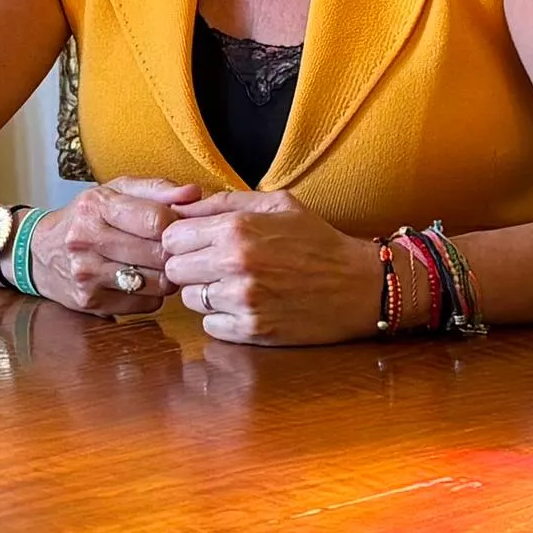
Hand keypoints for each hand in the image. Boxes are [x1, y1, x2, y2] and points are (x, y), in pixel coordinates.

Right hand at [22, 179, 189, 319]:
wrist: (37, 252)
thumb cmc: (84, 218)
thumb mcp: (114, 192)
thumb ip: (155, 190)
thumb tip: (193, 194)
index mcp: (96, 206)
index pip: (157, 221)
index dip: (177, 225)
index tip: (176, 226)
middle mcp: (87, 240)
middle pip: (159, 255)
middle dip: (173, 253)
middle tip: (172, 249)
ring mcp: (87, 274)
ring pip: (157, 283)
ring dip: (166, 276)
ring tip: (157, 264)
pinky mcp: (90, 302)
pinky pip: (146, 304)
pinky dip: (152, 295)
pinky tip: (141, 281)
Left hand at [156, 192, 390, 346]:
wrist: (361, 285)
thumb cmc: (318, 240)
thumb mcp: (277, 204)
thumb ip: (224, 202)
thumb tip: (179, 205)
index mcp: (237, 228)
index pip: (171, 238)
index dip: (181, 241)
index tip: (197, 245)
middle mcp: (235, 264)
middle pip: (173, 270)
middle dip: (189, 267)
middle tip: (213, 266)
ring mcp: (242, 301)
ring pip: (190, 299)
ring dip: (205, 293)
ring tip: (235, 285)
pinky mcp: (252, 331)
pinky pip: (210, 326)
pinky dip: (222, 319)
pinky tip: (247, 306)